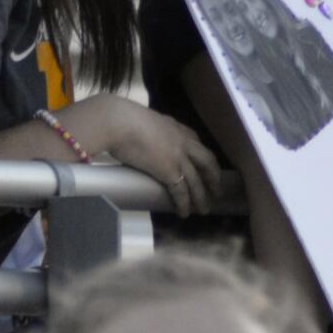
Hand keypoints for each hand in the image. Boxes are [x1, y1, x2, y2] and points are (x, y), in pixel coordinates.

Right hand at [84, 96, 220, 216]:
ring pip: (196, 181)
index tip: (205, 164)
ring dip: (201, 197)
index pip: (196, 141)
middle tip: (216, 191)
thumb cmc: (120, 119)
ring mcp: (178, 157)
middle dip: (213, 178)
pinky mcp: (169, 172)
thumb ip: (147, 131)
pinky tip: (184, 213)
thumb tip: (137, 139)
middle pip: (207, 162)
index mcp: (175, 127)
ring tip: (204, 210)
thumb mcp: (143, 121)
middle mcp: (182, 141)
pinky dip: (184, 204)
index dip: (202, 155)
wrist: (117, 122)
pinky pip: (181, 192)